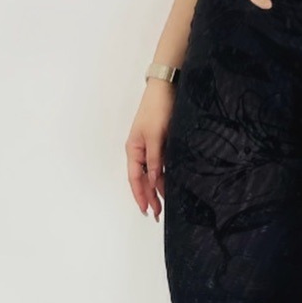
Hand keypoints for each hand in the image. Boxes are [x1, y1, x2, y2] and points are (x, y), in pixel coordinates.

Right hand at [126, 80, 174, 220]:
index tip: (147, 210)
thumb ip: (155, 159)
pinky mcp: (160, 142)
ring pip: (151, 173)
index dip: (140, 195)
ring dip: (155, 188)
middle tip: (156, 213)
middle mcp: (140, 150)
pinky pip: (159, 164)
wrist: (166, 88)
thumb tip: (154, 180)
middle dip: (148, 196)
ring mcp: (149, 146)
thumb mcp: (156, 136)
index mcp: (134, 149)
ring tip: (162, 204)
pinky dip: (162, 176)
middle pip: (142, 179)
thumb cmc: (157, 109)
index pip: (135, 179)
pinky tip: (167, 184)